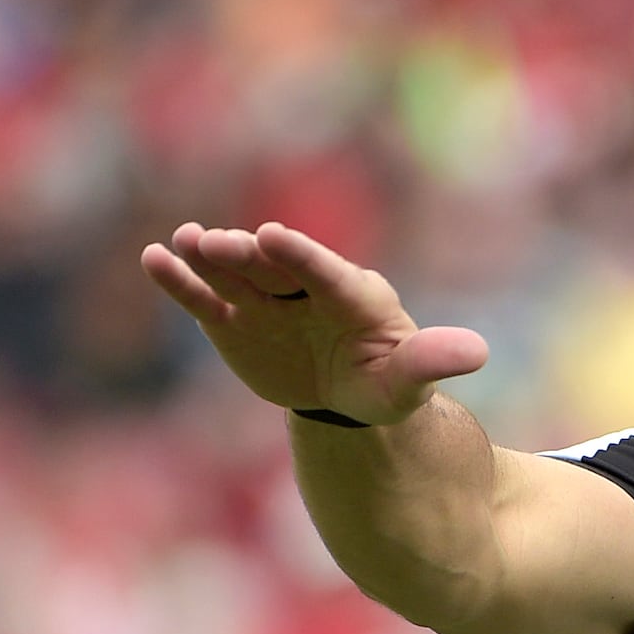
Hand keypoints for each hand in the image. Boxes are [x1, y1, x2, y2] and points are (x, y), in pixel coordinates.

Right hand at [139, 222, 487, 427]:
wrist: (348, 397)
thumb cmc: (385, 384)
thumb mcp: (407, 382)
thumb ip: (432, 362)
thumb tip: (478, 352)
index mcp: (352, 295)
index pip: (324, 272)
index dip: (299, 254)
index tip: (272, 235)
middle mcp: (305, 286)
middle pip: (272, 267)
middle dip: (245, 255)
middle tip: (215, 242)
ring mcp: (266, 299)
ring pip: (234, 274)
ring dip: (208, 258)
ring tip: (183, 242)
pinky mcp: (234, 318)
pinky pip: (204, 299)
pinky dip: (180, 282)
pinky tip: (154, 258)